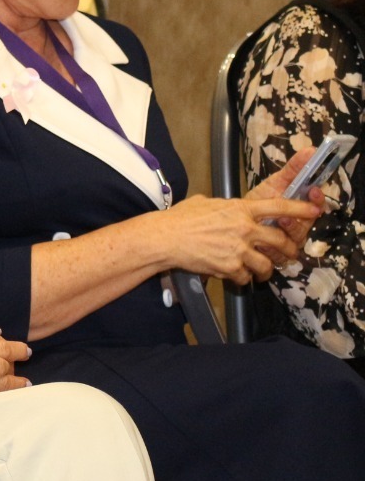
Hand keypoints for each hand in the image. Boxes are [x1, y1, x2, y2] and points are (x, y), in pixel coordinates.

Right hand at [151, 191, 316, 283]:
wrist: (165, 238)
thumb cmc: (179, 218)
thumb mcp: (204, 202)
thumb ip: (222, 206)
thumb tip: (224, 209)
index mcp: (240, 209)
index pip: (279, 207)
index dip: (301, 209)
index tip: (314, 211)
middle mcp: (245, 228)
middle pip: (280, 240)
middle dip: (288, 250)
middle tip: (289, 255)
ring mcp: (239, 249)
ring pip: (267, 264)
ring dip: (266, 270)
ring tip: (261, 273)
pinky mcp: (230, 267)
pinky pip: (245, 277)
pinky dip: (243, 278)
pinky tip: (235, 276)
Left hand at [244, 147, 326, 260]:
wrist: (234, 219)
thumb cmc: (260, 200)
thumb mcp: (275, 182)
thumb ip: (293, 169)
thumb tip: (310, 149)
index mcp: (301, 209)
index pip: (317, 206)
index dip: (317, 200)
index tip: (312, 191)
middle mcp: (298, 227)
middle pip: (307, 227)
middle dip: (299, 221)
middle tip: (288, 215)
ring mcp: (287, 242)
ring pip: (294, 244)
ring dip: (285, 236)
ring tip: (274, 225)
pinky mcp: (274, 254)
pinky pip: (278, 258)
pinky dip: (270, 251)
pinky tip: (260, 243)